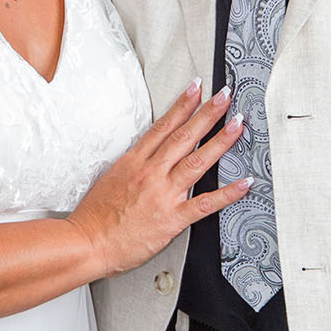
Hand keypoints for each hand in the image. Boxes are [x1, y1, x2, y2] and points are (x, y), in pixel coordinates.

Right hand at [69, 83, 249, 278]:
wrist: (87, 242)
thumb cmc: (95, 216)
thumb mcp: (110, 178)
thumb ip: (133, 166)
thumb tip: (147, 156)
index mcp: (135, 162)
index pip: (163, 126)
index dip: (182, 105)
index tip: (196, 88)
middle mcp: (151, 173)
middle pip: (184, 136)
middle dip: (207, 113)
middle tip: (225, 96)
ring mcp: (163, 194)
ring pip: (197, 162)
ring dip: (220, 141)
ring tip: (237, 125)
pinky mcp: (172, 218)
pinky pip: (204, 204)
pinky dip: (227, 193)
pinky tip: (244, 182)